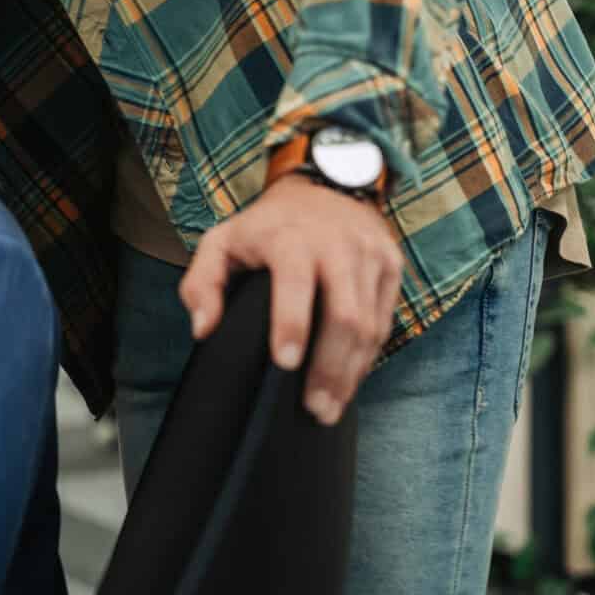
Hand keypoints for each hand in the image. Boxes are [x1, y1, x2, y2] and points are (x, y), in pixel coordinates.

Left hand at [179, 176, 403, 425]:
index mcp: (291, 239)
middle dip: (330, 367)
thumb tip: (203, 329)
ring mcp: (370, 256)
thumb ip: (202, 283)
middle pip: (345, 316)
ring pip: (370, 325)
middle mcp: (338, 246)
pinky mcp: (391, 266)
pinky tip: (348, 380)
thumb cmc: (266, 225)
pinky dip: (367, 356)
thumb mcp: (222, 241)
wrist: (325, 186)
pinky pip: (384, 320)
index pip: (296, 285)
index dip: (292, 325)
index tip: (284, 365)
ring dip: (351, 372)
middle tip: (314, 408)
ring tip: (329, 407)